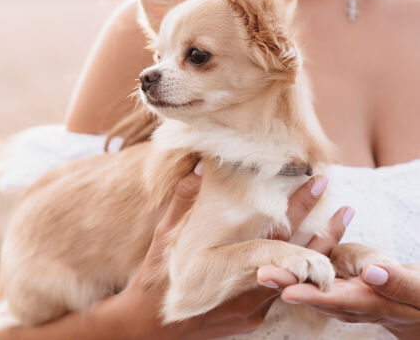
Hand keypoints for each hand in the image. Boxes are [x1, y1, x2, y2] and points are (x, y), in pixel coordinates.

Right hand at [0, 166, 348, 339]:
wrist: (148, 327)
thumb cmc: (155, 281)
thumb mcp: (165, 239)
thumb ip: (183, 203)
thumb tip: (197, 168)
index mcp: (231, 269)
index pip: (277, 235)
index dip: (299, 207)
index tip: (317, 182)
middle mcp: (250, 293)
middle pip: (298, 261)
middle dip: (323, 232)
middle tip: (344, 207)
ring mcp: (253, 309)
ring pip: (296, 280)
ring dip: (314, 253)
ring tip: (334, 229)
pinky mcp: (252, 318)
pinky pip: (283, 292)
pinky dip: (296, 273)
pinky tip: (303, 258)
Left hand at [273, 263, 419, 339]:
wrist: (416, 305)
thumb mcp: (419, 291)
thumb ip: (397, 283)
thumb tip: (372, 272)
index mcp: (367, 303)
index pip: (335, 300)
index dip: (311, 295)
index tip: (287, 291)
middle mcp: (346, 302)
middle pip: (313, 293)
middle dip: (287, 285)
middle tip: (263, 274)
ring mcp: (338, 293)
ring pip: (307, 283)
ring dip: (285, 276)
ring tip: (261, 267)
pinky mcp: (334, 282)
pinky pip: (313, 272)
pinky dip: (296, 264)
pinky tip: (277, 252)